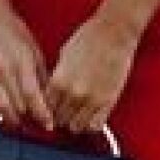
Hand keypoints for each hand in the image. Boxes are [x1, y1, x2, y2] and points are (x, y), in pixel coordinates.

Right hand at [0, 5, 56, 130]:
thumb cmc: (14, 32)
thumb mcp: (35, 51)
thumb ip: (41, 76)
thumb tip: (49, 99)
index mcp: (23, 63)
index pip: (34, 97)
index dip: (42, 115)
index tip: (49, 125)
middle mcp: (4, 72)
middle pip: (19, 107)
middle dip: (30, 120)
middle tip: (36, 124)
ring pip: (1, 110)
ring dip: (12, 122)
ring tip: (19, 124)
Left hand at [44, 12, 141, 134]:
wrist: (114, 32)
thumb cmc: (89, 38)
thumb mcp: (63, 56)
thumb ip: (57, 77)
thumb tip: (53, 91)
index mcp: (58, 80)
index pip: (45, 107)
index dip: (47, 110)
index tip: (50, 109)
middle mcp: (73, 93)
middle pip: (58, 119)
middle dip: (59, 117)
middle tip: (64, 112)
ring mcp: (91, 99)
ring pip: (75, 127)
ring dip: (74, 122)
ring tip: (77, 115)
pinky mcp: (108, 101)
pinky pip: (95, 125)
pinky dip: (90, 125)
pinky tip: (89, 117)